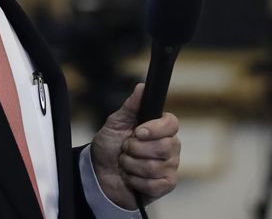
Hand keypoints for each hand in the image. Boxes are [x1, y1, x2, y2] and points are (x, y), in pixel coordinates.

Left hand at [89, 84, 180, 209]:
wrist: (100, 172)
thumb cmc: (111, 145)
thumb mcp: (116, 122)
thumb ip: (131, 106)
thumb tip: (142, 86)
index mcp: (161, 128)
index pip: (172, 124)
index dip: (155, 129)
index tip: (137, 131)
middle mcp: (170, 146)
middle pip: (164, 147)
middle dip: (136, 149)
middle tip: (125, 148)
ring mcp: (170, 167)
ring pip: (154, 167)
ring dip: (131, 165)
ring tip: (125, 163)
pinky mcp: (165, 185)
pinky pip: (154, 184)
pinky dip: (135, 181)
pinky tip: (131, 177)